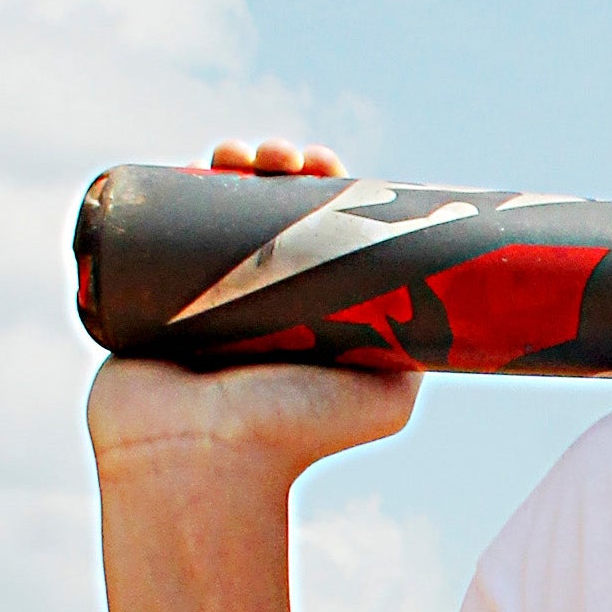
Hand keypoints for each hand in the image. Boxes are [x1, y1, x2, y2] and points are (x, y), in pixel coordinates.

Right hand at [90, 135, 411, 481]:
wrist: (202, 456)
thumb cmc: (296, 435)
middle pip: (270, 212)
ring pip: (217, 211)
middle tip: (290, 158)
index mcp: (307, 313)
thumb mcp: (388, 399)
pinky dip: (178, 183)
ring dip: (237, 167)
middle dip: (281, 170)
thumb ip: (422, 360)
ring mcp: (201, 295)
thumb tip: (465, 318)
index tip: (334, 168)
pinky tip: (206, 160)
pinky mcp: (146, 294)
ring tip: (248, 155)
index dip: (329, 193)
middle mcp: (258, 301)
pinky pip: (159, 228)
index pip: (322, 234)